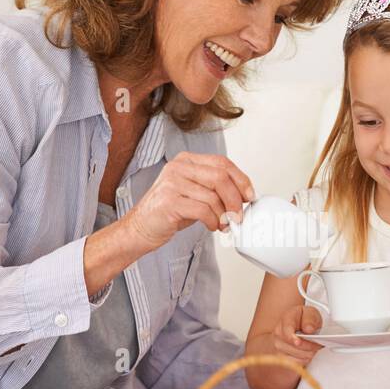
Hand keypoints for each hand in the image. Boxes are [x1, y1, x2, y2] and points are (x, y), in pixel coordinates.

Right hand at [124, 152, 254, 248]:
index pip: (222, 163)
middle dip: (235, 199)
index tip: (249, 196)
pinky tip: (212, 226)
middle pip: (220, 177)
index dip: (241, 180)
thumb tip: (243, 196)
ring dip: (224, 214)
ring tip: (223, 224)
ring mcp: (172, 183)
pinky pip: (203, 210)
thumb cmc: (169, 212)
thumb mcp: (194, 193)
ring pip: (213, 195)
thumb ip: (214, 189)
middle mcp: (178, 167)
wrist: (140, 228)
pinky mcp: (169, 201)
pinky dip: (213, 221)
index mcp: (186, 160)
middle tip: (239, 215)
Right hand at [271, 305, 324, 365]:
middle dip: (310, 346)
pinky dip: (305, 359)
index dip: (292, 338)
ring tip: (313, 346)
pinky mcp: (282, 358)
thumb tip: (309, 329)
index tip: (298, 342)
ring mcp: (279, 348)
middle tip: (318, 342)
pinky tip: (307, 352)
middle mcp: (278, 335)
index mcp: (285, 321)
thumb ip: (310, 319)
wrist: (298, 324)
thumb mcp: (310, 312)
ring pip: (298, 357)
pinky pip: (297, 363)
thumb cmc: (304, 318)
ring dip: (309, 353)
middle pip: (295, 347)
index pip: (286, 332)